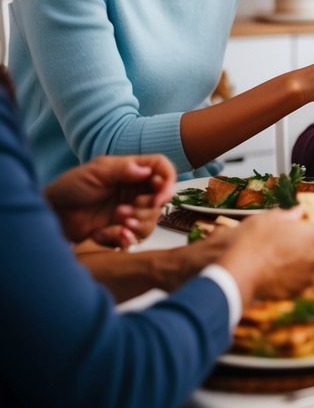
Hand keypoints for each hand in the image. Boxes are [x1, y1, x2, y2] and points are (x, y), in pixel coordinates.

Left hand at [44, 154, 175, 247]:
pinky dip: (123, 238)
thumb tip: (147, 171)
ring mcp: (130, 211)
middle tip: (123, 212)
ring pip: (152, 220)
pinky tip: (104, 234)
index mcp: (132, 172)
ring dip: (137, 224)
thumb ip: (122, 169)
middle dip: (147, 209)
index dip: (168, 181)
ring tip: (116, 222)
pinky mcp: (121, 229)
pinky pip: (135, 237)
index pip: (163, 169)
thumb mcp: (95, 172)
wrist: (52, 214)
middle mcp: (135, 191)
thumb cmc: (71, 187)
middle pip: (162, 199)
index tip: (160, 196)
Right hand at [218, 208, 313, 302]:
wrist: (237, 273)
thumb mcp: (270, 219)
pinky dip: (299, 280)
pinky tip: (285, 274)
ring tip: (288, 260)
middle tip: (294, 243)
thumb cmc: (253, 242)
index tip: (313, 229)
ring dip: (309, 265)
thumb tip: (297, 212)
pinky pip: (306, 285)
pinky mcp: (299, 293)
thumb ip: (289, 215)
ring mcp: (311, 278)